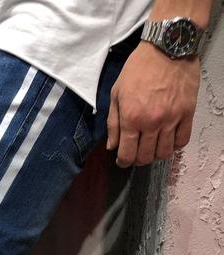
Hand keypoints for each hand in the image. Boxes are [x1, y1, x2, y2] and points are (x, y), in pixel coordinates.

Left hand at [106, 42, 199, 167]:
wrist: (167, 47)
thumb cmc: (138, 68)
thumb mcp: (117, 93)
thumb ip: (113, 123)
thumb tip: (111, 146)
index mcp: (131, 118)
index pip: (127, 154)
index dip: (123, 162)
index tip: (122, 161)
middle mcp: (151, 123)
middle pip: (145, 157)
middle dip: (138, 160)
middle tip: (136, 153)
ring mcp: (171, 119)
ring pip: (164, 153)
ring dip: (156, 155)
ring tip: (152, 147)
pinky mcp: (187, 114)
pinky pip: (182, 141)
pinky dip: (174, 146)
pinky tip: (168, 140)